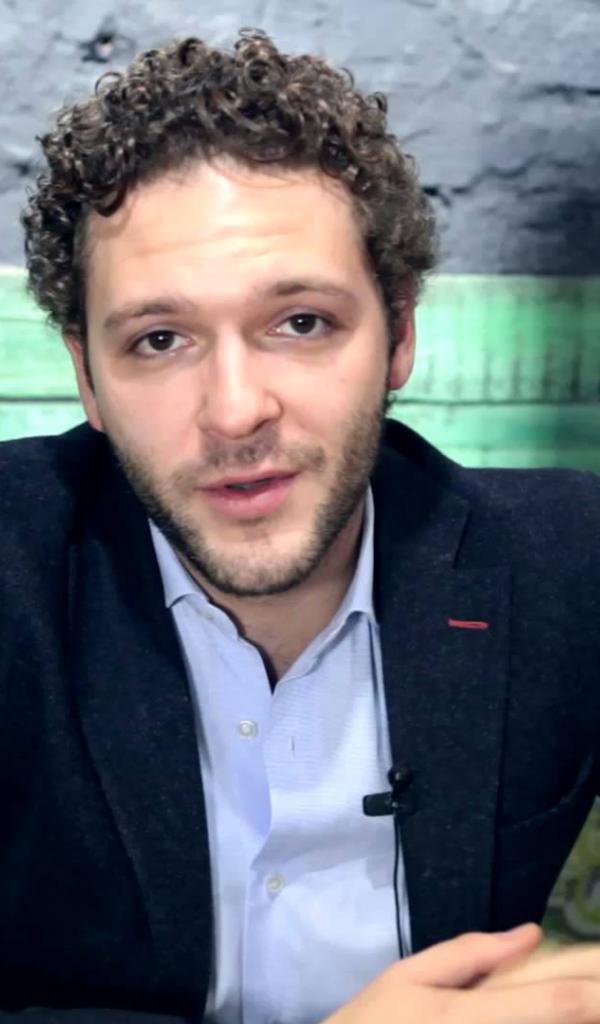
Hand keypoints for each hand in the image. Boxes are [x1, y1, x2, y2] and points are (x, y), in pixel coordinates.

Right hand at [323, 924, 599, 1022]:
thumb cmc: (373, 1021)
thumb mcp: (408, 975)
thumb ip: (470, 954)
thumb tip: (532, 935)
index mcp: (469, 1014)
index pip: (552, 1003)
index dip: (594, 993)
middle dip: (589, 1006)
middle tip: (595, 990)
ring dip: (570, 1018)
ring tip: (579, 1004)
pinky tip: (559, 1016)